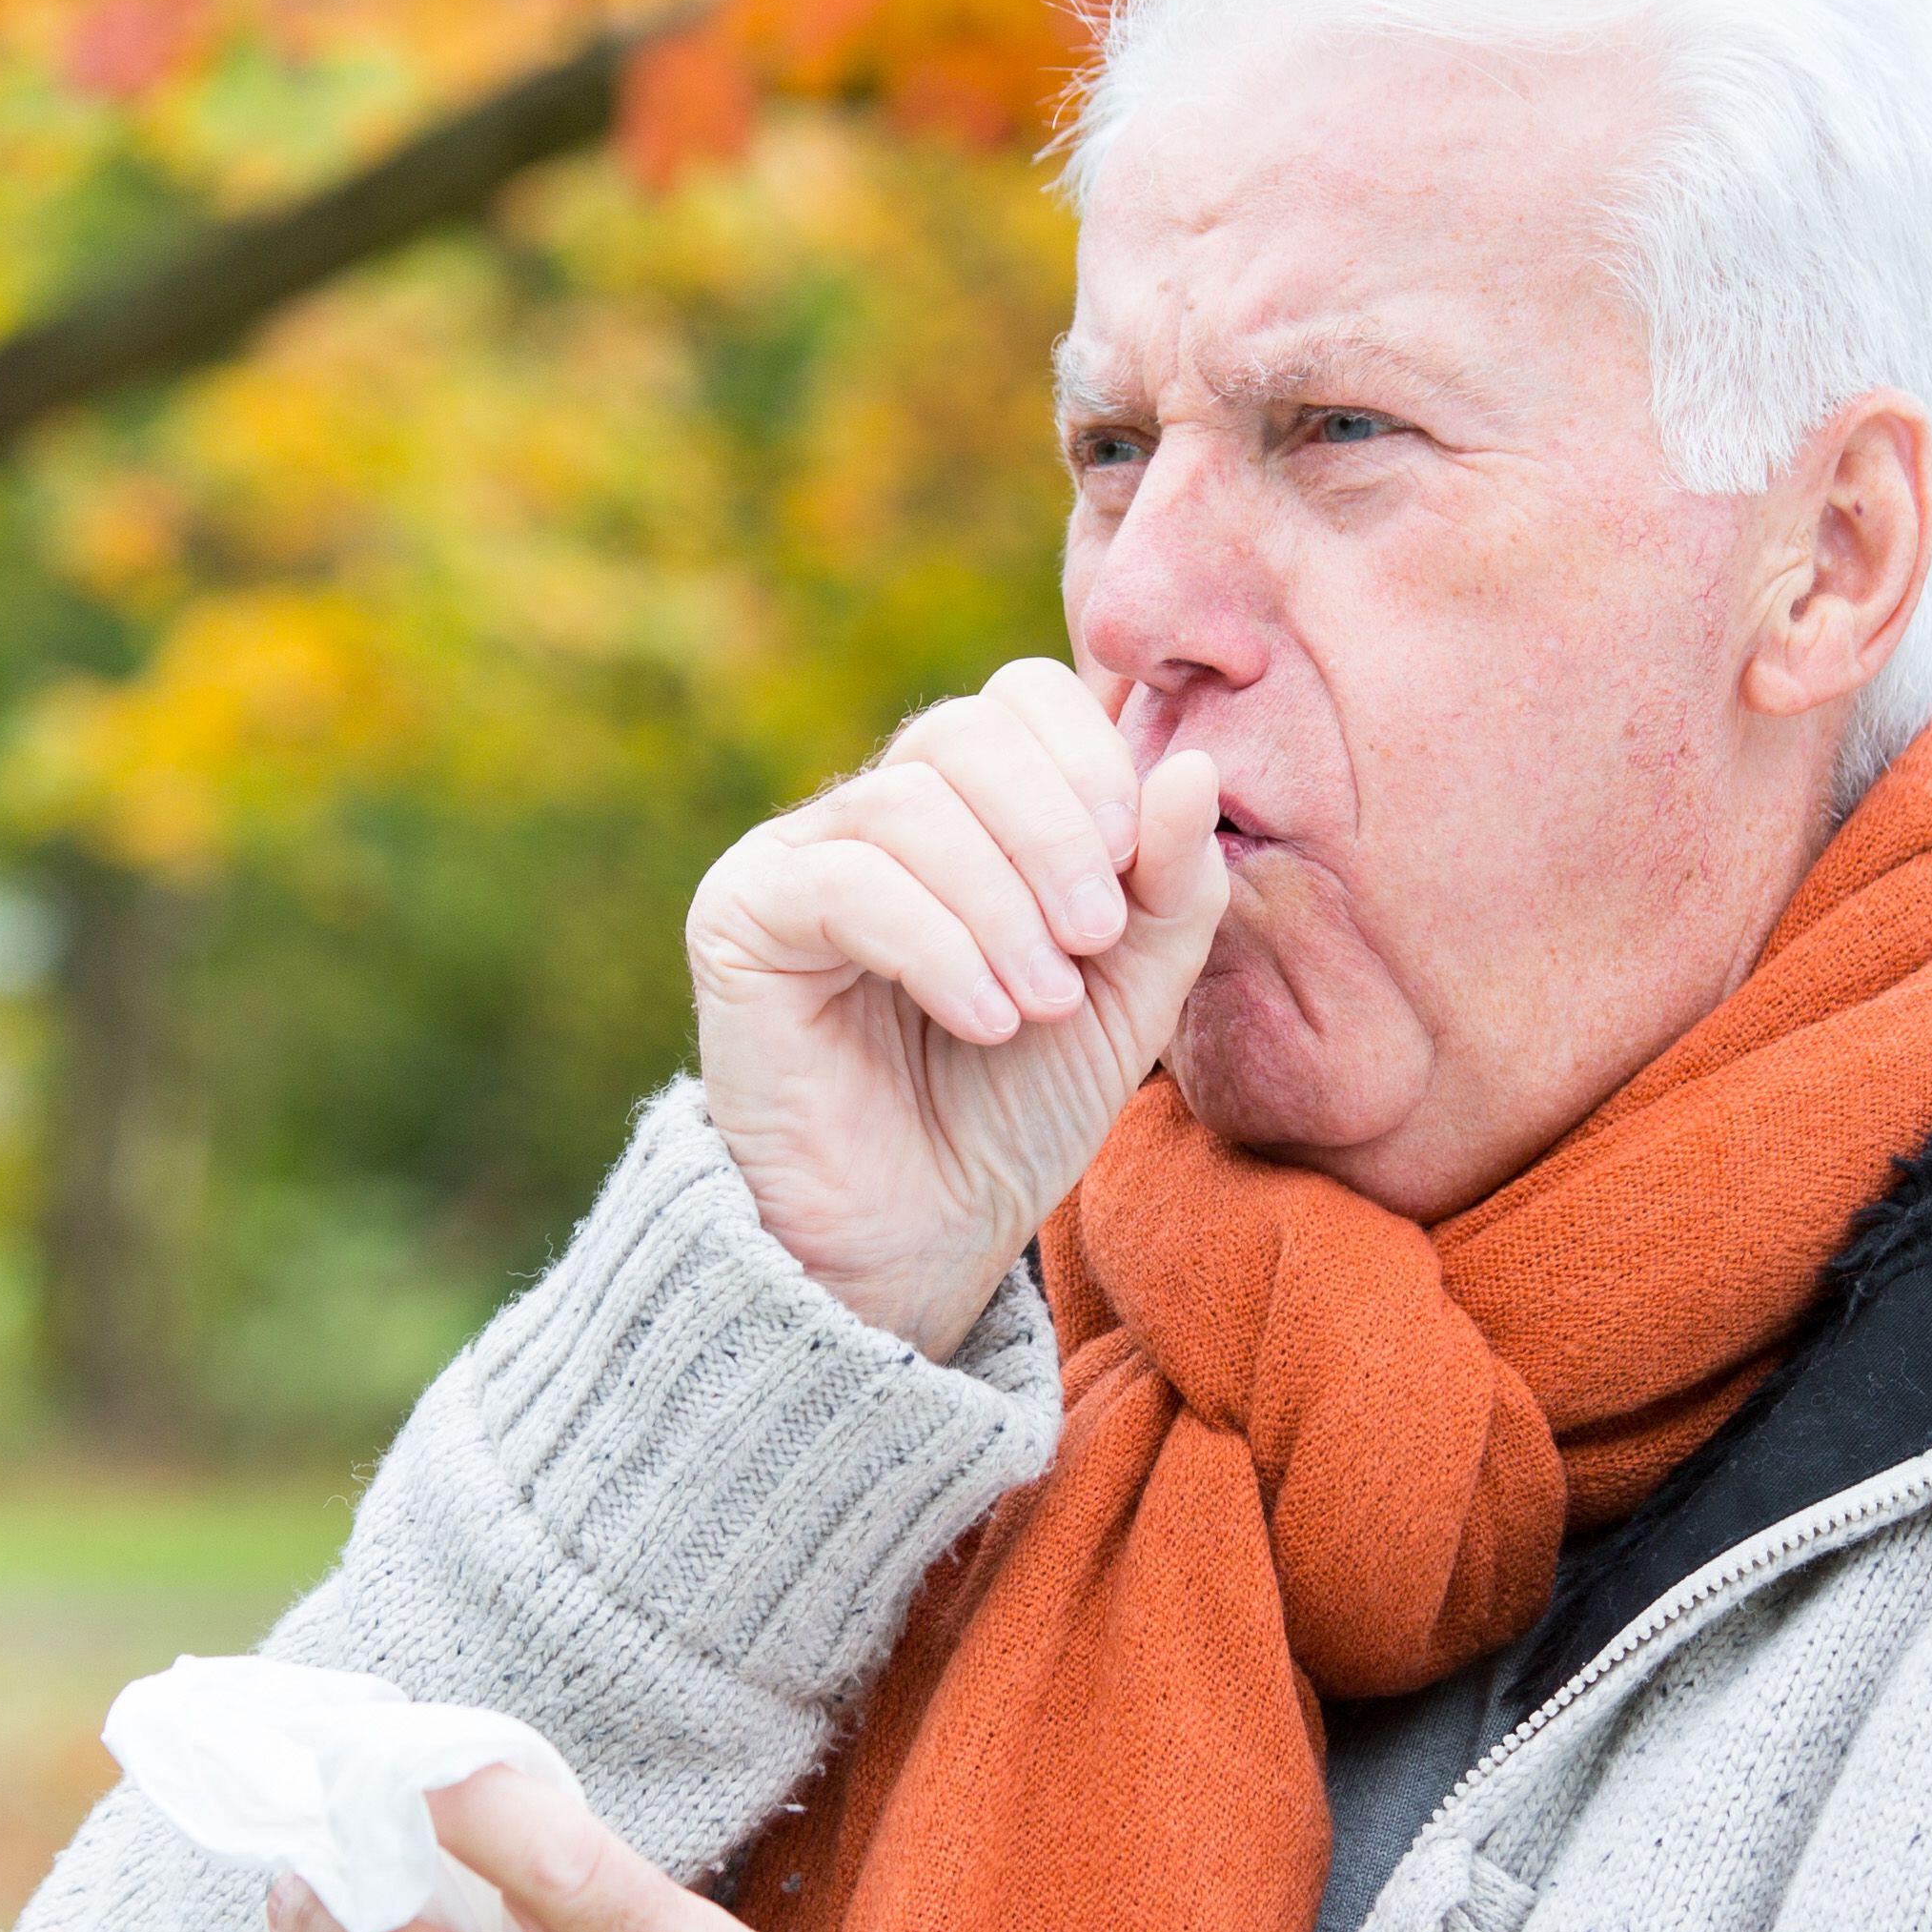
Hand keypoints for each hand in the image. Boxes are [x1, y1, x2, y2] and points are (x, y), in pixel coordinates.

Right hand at [690, 658, 1231, 1356]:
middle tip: (1092, 942)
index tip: (1134, 873)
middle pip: (963, 730)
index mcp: (968, 807)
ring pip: (908, 806)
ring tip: (1043, 1003)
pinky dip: (936, 945)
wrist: (921, 1236)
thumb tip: (1190, 765)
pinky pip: (843, 882)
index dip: (1089, 763)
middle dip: (1052, 833)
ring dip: (1002, 907)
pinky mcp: (741, 918)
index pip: (1023, 696)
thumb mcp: (1131, 990)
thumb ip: (1171, 883)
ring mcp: (797, 857)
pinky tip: (984, 1020)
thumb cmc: (1019, 1107)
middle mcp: (874, 812)